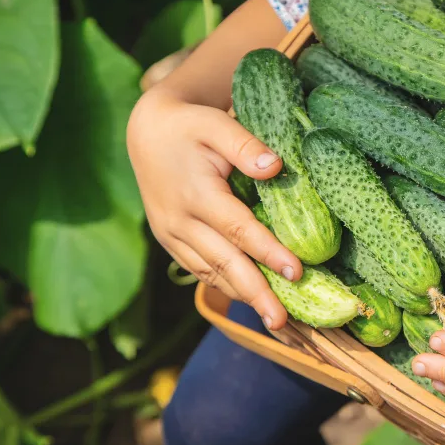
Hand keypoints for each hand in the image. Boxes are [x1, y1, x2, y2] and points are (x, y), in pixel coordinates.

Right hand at [127, 88, 300, 329]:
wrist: (147, 132)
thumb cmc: (190, 125)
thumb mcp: (215, 123)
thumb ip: (244, 144)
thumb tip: (275, 167)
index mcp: (195, 195)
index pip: (238, 230)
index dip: (267, 252)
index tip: (297, 272)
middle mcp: (180, 222)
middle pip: (225, 263)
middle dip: (256, 294)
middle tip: (282, 321)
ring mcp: (172, 236)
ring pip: (211, 273)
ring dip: (243, 297)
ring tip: (274, 319)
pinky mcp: (171, 242)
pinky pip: (200, 270)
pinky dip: (225, 286)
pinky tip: (250, 299)